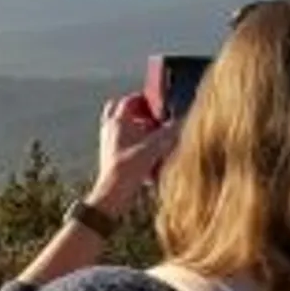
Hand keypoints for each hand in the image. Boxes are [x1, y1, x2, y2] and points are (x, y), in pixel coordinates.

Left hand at [90, 94, 176, 214]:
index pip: (129, 101)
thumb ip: (170, 131)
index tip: (158, 103)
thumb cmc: (131, 167)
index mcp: (118, 122)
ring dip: (134, 127)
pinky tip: (145, 151)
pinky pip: (119, 142)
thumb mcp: (156, 146)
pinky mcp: (109, 155)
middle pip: (119, 111)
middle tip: (152, 117)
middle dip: (136, 112)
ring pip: (120, 127)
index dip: (145, 99)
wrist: (113, 191)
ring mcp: (107, 142)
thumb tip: (182, 120)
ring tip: (151, 135)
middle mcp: (109, 129)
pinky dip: (131, 142)